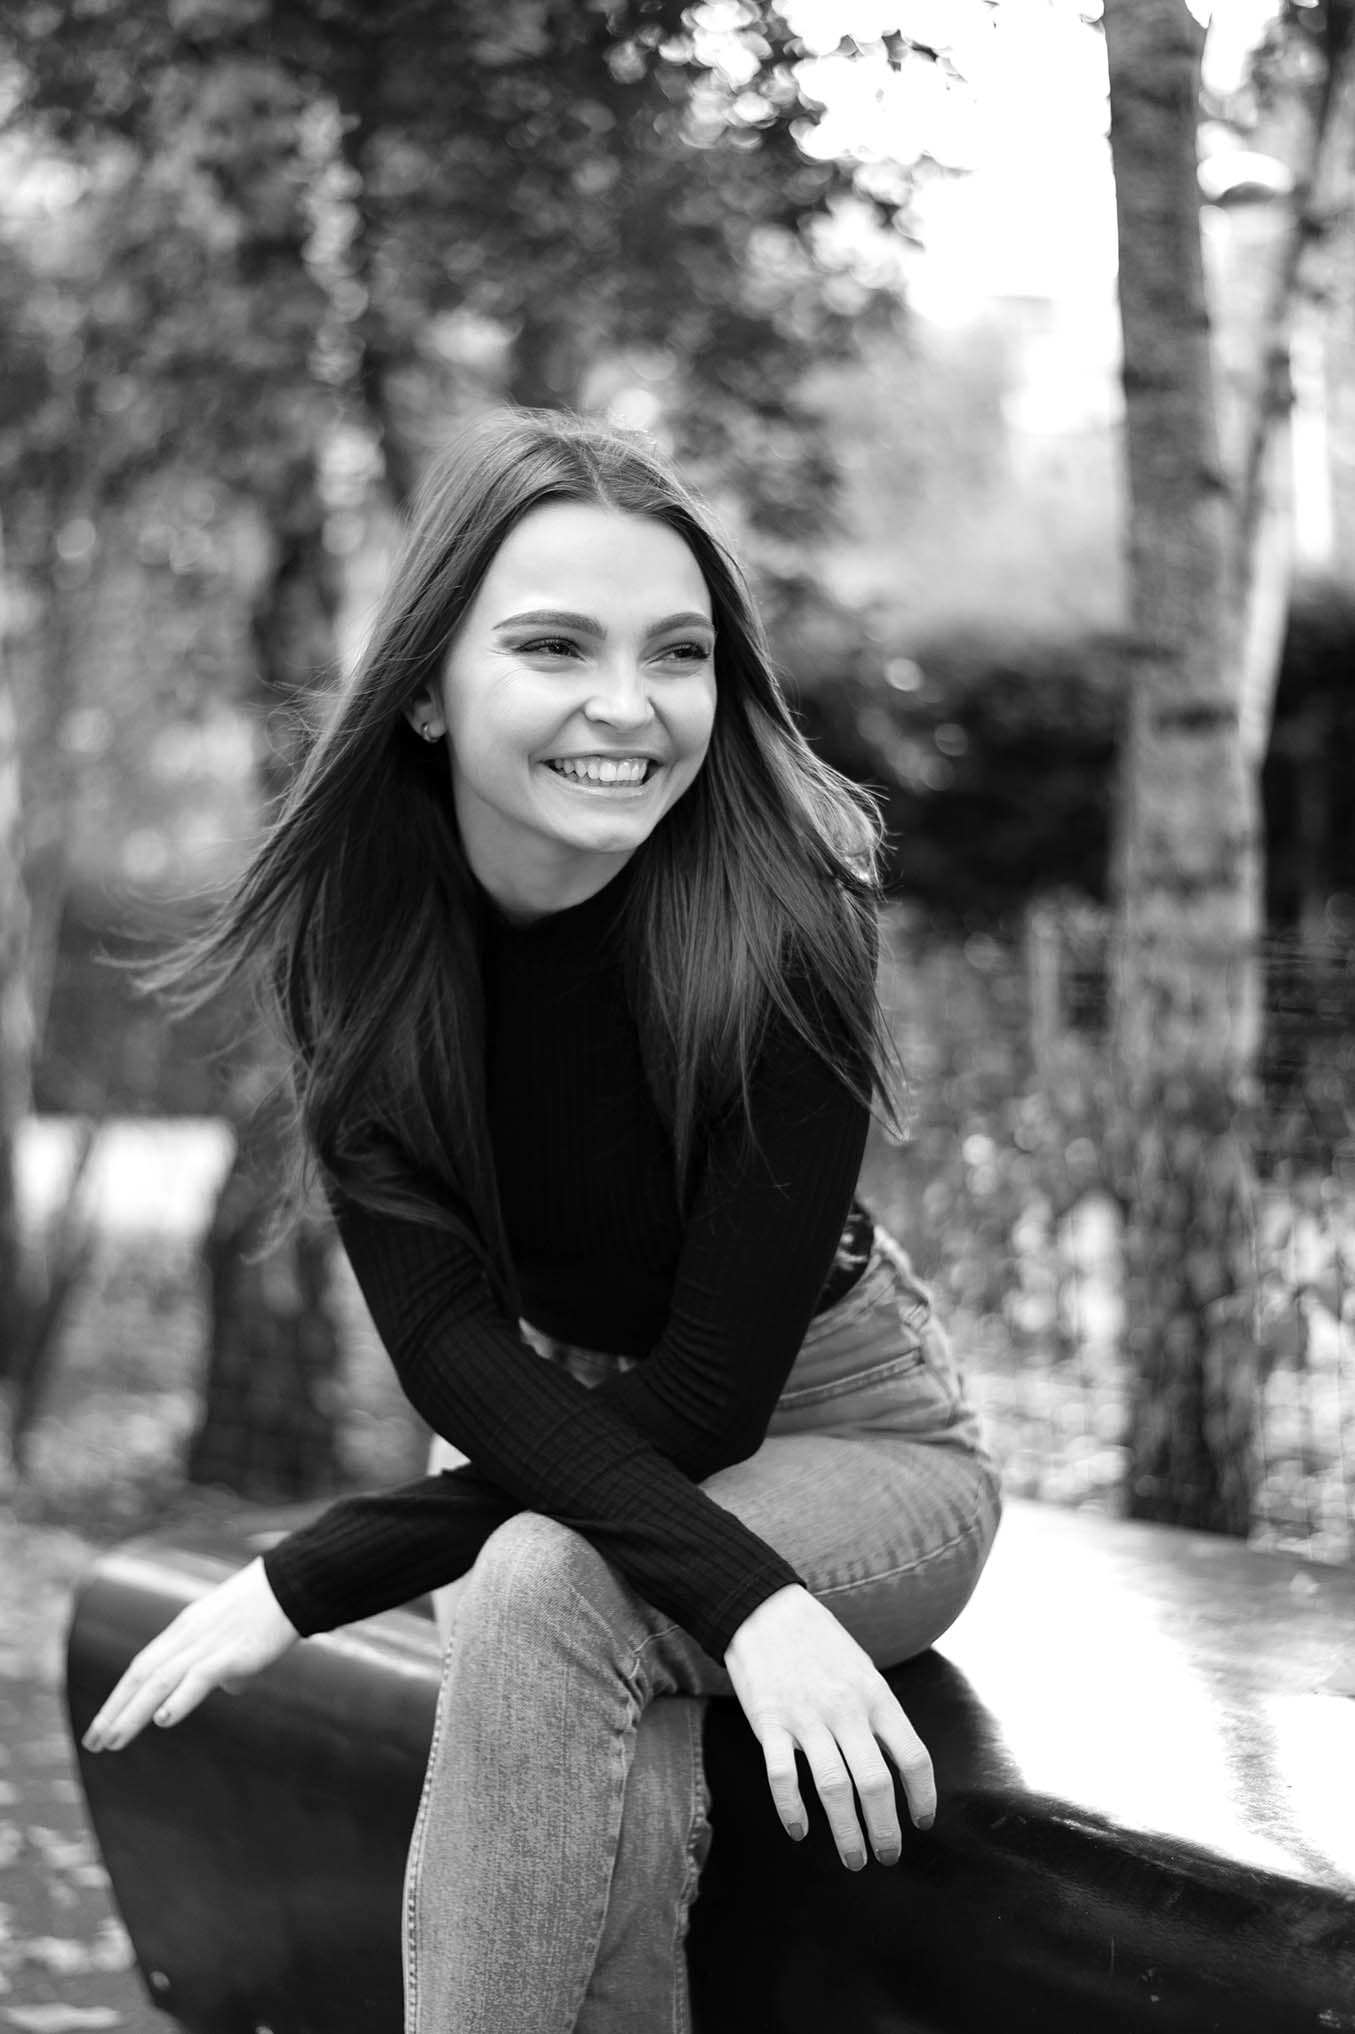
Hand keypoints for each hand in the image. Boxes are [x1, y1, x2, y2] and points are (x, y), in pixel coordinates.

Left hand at [82, 1558, 299, 1752]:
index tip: (100, 1725)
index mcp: (185, 1630)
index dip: (118, 1697)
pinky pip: (200, 1677)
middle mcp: (189, 1636)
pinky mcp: (234, 1652)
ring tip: (113, 1741)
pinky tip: (163, 1719)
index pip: (142, 1666)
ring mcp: (209, 1643)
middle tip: (93, 1743)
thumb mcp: (236, 1636)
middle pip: (142, 1676)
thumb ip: (227, 1663)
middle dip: (115, 1711)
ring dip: (134, 1713)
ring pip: (161, 1681)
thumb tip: (229, 1688)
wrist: (294, 1583)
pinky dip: (180, 1698)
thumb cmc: (269, 1609)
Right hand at [723, 1583, 934, 1869]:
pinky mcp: (769, 1721)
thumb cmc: (820, 1642)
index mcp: (876, 1696)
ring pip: (834, 1788)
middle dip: (886, 1830)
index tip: (922, 1822)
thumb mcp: (863, 1670)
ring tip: (854, 1860)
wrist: (766, 1609)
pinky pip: (783, 1777)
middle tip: (888, 1856)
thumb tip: (898, 1764)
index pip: (913, 1756)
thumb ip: (879, 1714)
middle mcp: (846, 1709)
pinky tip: (800, 1831)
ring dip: (847, 1832)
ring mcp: (806, 1717)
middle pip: (876, 1783)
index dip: (923, 1796)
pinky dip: (792, 1810)